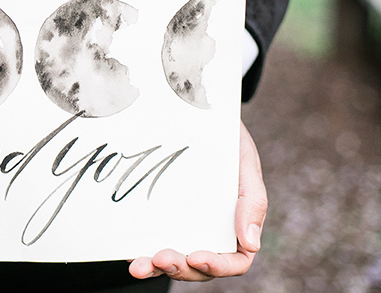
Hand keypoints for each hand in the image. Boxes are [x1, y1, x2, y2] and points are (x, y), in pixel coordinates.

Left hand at [128, 119, 266, 280]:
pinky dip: (139, 249)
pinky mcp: (159, 216)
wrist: (199, 113)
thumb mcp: (245, 165)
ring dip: (155, 267)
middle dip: (178, 268)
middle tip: (159, 258)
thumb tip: (251, 245)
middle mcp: (209, 233)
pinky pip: (150, 239)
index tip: (196, 256)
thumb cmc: (229, 142)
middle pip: (197, 267)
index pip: (233, 261)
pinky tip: (127, 251)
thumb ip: (252, 201)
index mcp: (237, 227)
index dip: (216, 266)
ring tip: (138, 266)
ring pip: (172, 259)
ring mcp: (182, 226)